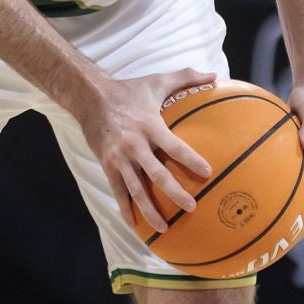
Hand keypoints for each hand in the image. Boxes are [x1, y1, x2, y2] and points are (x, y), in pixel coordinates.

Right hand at [80, 67, 215, 231]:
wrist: (89, 97)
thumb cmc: (128, 90)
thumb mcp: (156, 81)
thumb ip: (186, 77)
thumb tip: (214, 75)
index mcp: (149, 125)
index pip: (174, 146)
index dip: (190, 160)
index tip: (207, 173)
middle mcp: (134, 144)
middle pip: (156, 174)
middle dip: (174, 193)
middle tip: (191, 207)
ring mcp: (119, 158)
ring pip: (136, 189)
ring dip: (150, 210)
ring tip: (165, 227)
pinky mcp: (107, 165)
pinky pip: (117, 191)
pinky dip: (125, 209)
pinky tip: (134, 225)